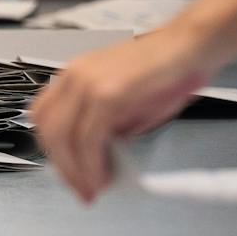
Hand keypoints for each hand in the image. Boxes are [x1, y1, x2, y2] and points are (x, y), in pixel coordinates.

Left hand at [31, 30, 220, 202]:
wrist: (192, 46)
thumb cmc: (167, 71)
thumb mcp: (126, 105)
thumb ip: (107, 128)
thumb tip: (98, 157)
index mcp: (74, 76)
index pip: (44, 119)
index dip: (53, 152)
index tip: (70, 174)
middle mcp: (74, 76)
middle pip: (48, 131)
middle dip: (63, 168)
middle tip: (82, 189)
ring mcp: (88, 82)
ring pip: (62, 138)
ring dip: (76, 171)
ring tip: (93, 188)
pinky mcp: (107, 93)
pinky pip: (88, 138)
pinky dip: (92, 164)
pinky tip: (102, 176)